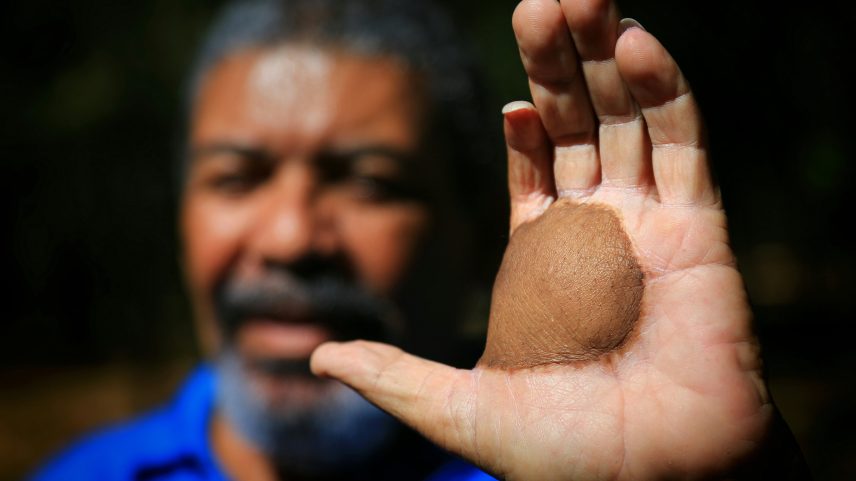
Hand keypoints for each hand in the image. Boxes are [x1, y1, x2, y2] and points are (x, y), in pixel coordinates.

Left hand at [312, 0, 798, 478]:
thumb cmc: (566, 457)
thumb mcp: (460, 411)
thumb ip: (393, 376)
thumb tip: (318, 354)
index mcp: (546, 255)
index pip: (534, 164)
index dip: (523, 121)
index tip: (508, 96)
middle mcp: (599, 228)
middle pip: (578, 125)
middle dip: (560, 64)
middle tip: (544, 1)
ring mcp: (649, 221)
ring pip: (627, 119)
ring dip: (607, 57)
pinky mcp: (699, 229)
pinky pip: (682, 146)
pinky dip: (664, 92)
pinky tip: (636, 42)